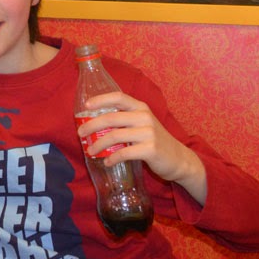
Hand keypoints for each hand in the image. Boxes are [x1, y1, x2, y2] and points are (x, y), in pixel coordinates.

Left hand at [77, 92, 206, 203]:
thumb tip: (94, 124)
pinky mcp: (150, 149)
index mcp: (141, 107)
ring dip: (98, 144)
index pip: (118, 97)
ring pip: (115, 135)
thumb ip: (124, 120)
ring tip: (90, 151)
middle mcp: (144, 117)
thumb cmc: (154, 140)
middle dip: (92, 125)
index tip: (86, 105)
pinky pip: (124, 153)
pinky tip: (107, 162)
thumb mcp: (142, 124)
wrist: (178, 158)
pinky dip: (112, 158)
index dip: (101, 99)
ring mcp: (148, 133)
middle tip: (80, 133)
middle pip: (111, 117)